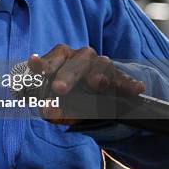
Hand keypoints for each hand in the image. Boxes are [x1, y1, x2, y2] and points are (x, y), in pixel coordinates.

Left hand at [27, 44, 145, 124]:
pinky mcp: (117, 74)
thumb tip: (48, 111)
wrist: (94, 96)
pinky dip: (127, 83)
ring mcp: (99, 63)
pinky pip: (122, 78)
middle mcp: (79, 57)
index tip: (33, 63)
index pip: (50, 60)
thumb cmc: (68, 98)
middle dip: (67, 76)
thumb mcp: (59, 105)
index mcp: (60, 59)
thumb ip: (52, 108)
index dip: (42, 63)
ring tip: (99, 83)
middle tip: (59, 88)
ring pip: (99, 65)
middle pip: (74, 63)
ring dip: (98, 74)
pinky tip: (135, 89)